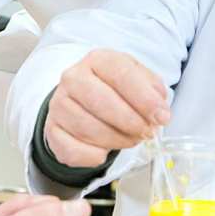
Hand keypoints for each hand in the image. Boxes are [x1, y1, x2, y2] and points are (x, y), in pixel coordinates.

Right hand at [44, 50, 169, 168]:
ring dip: (117, 140)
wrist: (81, 101)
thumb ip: (152, 90)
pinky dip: (94, 156)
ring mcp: (59, 104)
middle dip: (132, 122)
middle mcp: (73, 78)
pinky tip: (105, 150)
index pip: (121, 73)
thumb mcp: (137, 80)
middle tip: (147, 133)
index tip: (162, 117)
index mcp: (98, 60)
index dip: (145, 98)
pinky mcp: (52, 130)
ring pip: (89, 128)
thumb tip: (159, 108)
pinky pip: (73, 150)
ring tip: (130, 139)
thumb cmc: (114, 90)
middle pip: (103, 101)